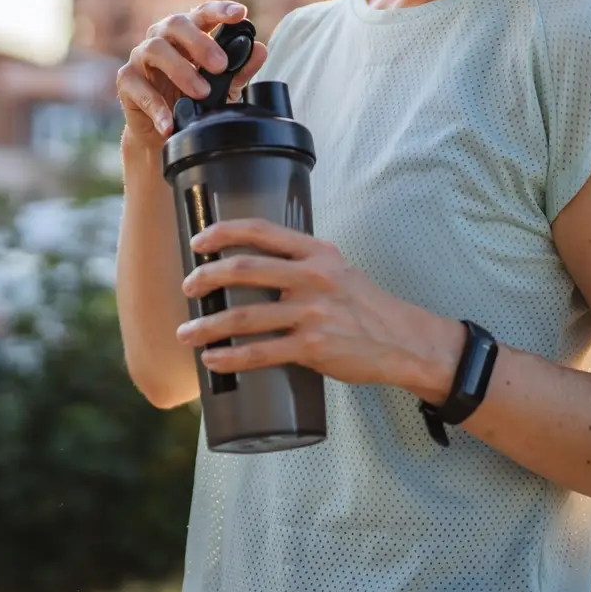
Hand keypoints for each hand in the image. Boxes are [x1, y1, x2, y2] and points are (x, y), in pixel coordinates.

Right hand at [115, 1, 268, 151]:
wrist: (164, 132)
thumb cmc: (193, 99)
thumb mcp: (223, 87)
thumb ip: (240, 69)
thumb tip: (260, 50)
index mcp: (187, 32)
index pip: (203, 13)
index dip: (220, 10)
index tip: (241, 14)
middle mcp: (162, 37)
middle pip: (176, 24)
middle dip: (200, 42)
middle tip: (221, 65)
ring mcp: (141, 56)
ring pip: (155, 49)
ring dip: (181, 70)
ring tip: (202, 93)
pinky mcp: (126, 80)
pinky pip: (139, 87)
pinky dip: (156, 106)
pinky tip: (170, 122)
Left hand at [175, 219, 466, 399]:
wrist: (404, 341)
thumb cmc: (364, 305)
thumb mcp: (337, 268)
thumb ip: (301, 263)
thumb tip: (253, 268)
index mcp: (317, 252)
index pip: (263, 231)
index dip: (225, 231)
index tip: (199, 241)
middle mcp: (312, 277)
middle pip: (245, 270)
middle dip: (206, 278)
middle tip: (188, 287)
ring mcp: (312, 313)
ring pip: (245, 315)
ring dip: (208, 325)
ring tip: (186, 332)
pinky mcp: (313, 348)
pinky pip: (261, 352)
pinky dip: (231, 357)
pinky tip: (213, 360)